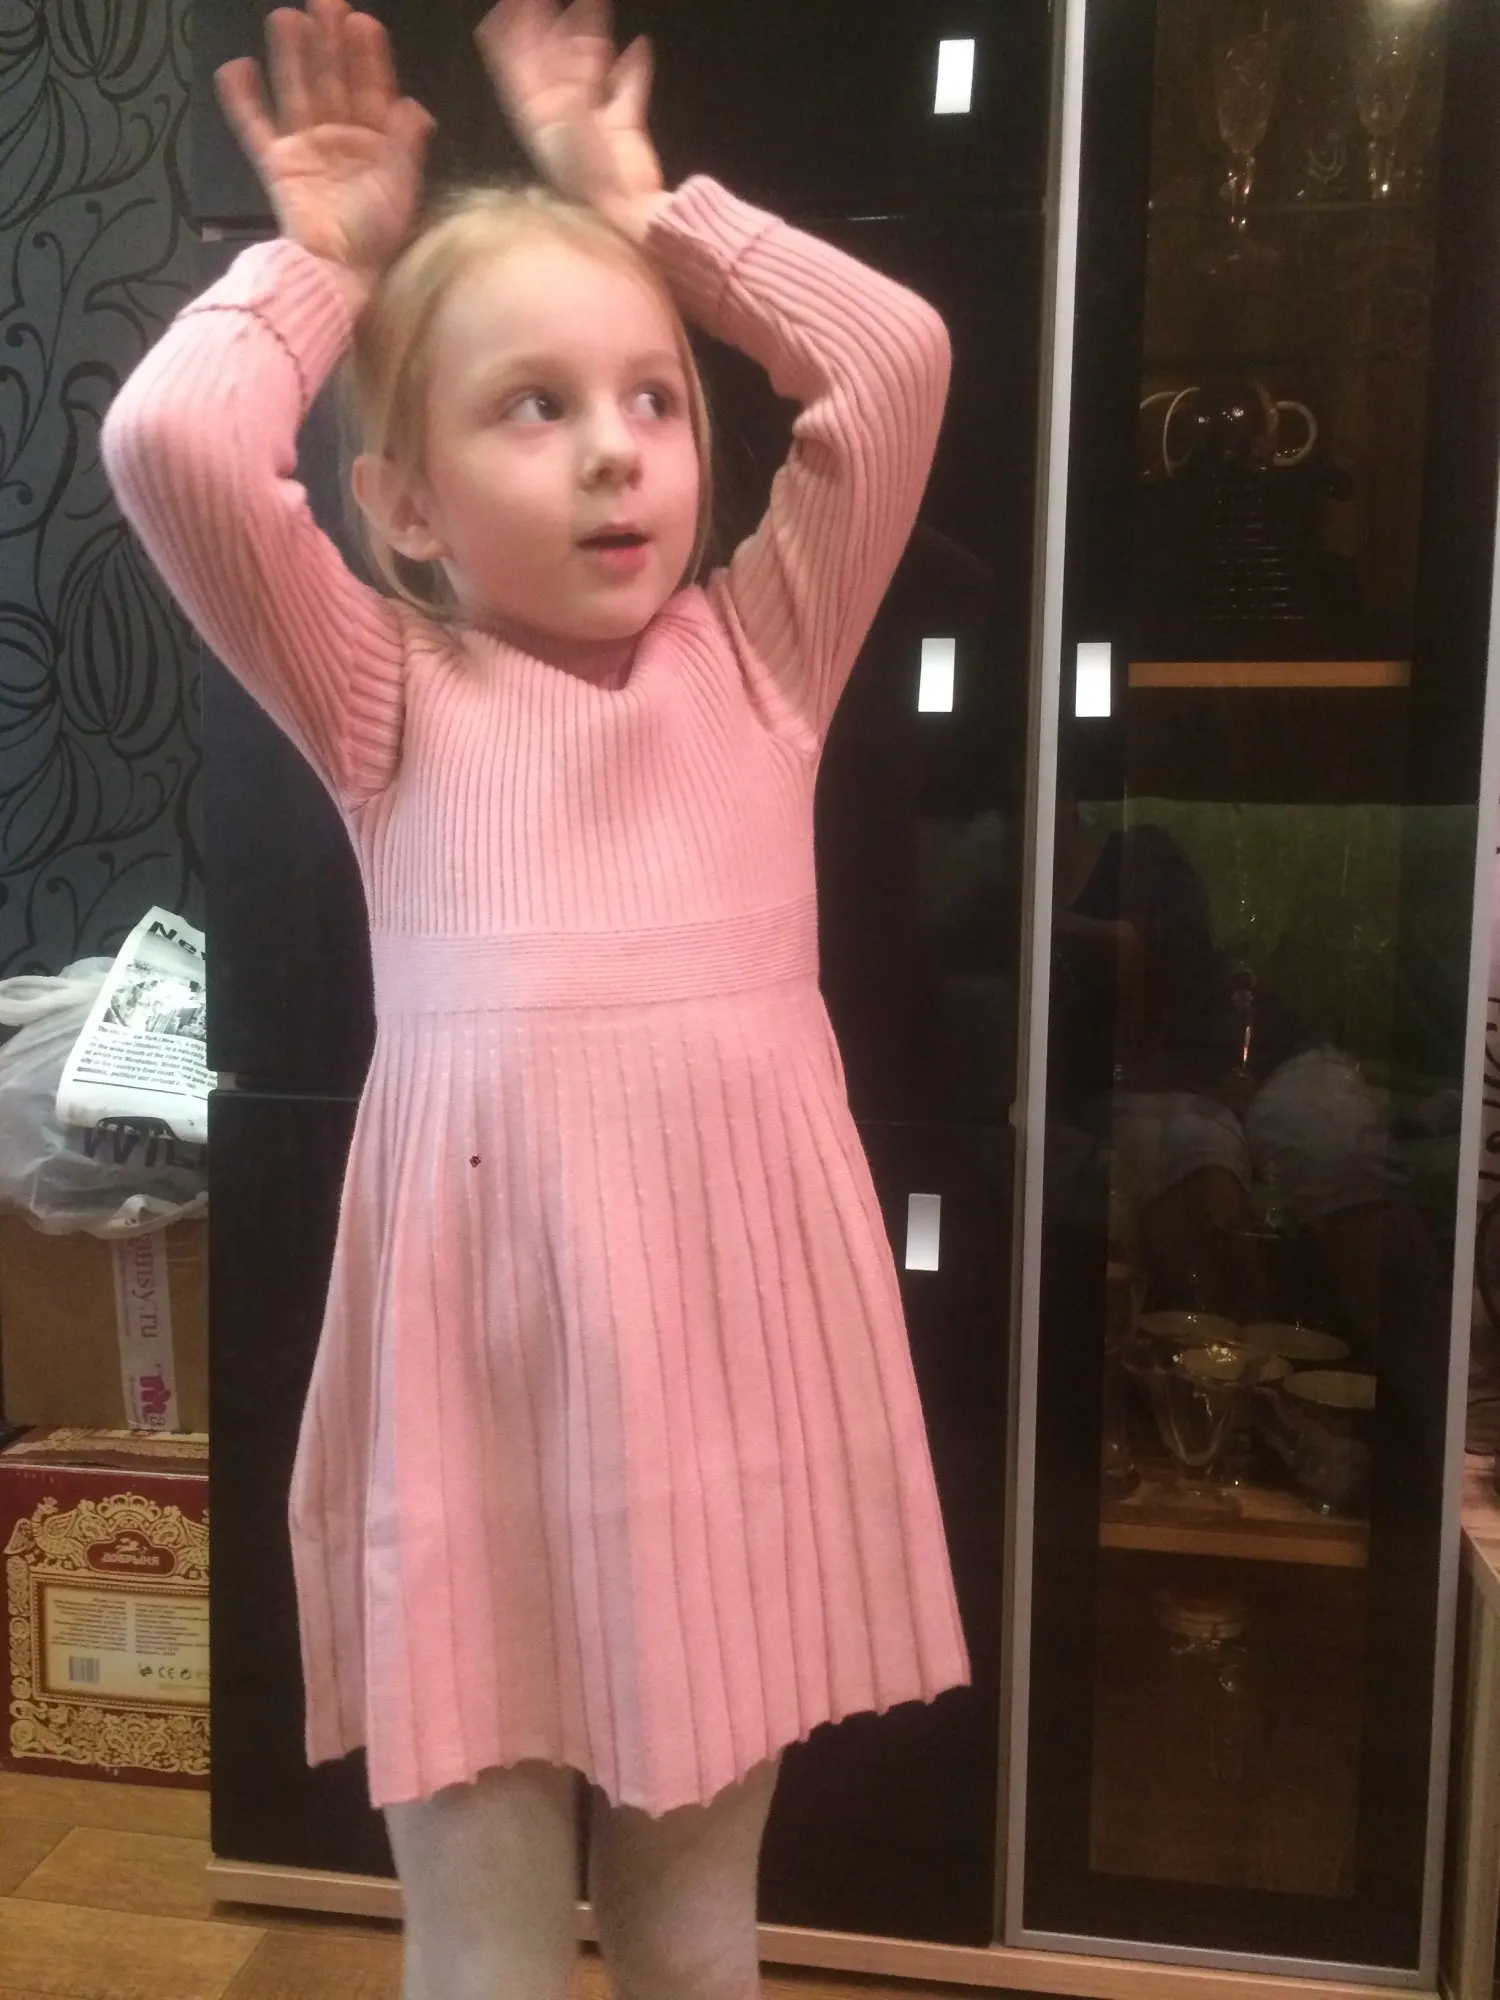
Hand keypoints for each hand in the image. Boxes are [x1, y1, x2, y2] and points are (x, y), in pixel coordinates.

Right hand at [216, 0, 434, 297]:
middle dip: (329, 43)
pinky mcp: (277, 165)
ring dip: (291, 56)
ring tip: (286, 18)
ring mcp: (306, 150)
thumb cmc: (374, 234)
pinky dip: (243, 99)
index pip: (372, 90)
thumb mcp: (402, 186)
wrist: (337, 272)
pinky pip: (255, 126)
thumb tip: (415, 105)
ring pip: (296, 92)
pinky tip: (237, 67)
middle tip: (325, 2)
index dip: (368, 58)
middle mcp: (339, 141)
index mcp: (375, 145)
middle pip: (332, 81)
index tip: (364, 23)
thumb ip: (407, 142)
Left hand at [475, 0, 666, 240]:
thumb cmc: (587, 173)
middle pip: (552, 61)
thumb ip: (570, 78)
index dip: (512, 32)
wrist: (626, 213)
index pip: (518, 65)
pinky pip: (627, 90)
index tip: (511, 2)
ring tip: (594, 5)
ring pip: (589, 70)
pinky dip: (633, 70)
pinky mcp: (622, 128)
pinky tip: (638, 47)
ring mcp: (592, 120)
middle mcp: (561, 114)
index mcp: (537, 114)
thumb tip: (573, 38)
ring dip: (590, 38)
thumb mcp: (569, 119)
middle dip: (551, 27)